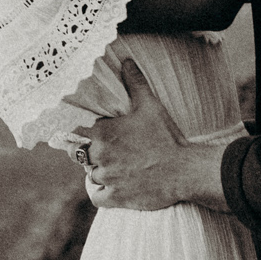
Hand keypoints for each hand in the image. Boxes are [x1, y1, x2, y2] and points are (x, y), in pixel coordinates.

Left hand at [67, 61, 226, 212]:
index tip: (88, 132)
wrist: (183, 169)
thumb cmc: (165, 135)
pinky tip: (107, 185)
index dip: (83, 132)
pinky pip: (97, 196)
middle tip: (102, 148)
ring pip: (90, 175)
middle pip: (80, 155)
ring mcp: (108, 178)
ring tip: (110, 164)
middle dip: (89, 151)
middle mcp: (100, 157)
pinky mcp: (116, 197)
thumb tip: (126, 62)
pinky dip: (99, 192)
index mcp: (103, 134)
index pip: (78, 133)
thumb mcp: (150, 104)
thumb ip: (135, 82)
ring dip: (97, 170)